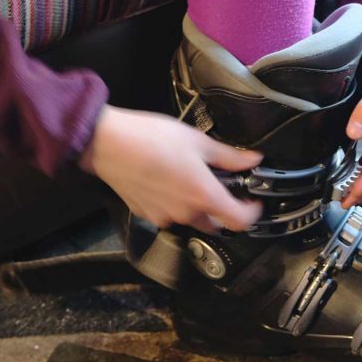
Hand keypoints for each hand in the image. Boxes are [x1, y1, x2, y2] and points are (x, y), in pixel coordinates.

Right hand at [80, 105, 262, 232]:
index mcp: (203, 195)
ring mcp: (164, 217)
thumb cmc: (152, 138)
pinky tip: (167, 181)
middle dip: (222, 209)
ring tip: (189, 178)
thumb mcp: (198, 141)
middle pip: (215, 223)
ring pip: (190, 219)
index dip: (252, 214)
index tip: (253, 201)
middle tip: (221, 186)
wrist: (108, 144)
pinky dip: (174, 204)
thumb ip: (229, 156)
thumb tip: (253, 160)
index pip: (240, 222)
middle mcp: (185, 214)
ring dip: (196, 206)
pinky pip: (168, 214)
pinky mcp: (145, 214)